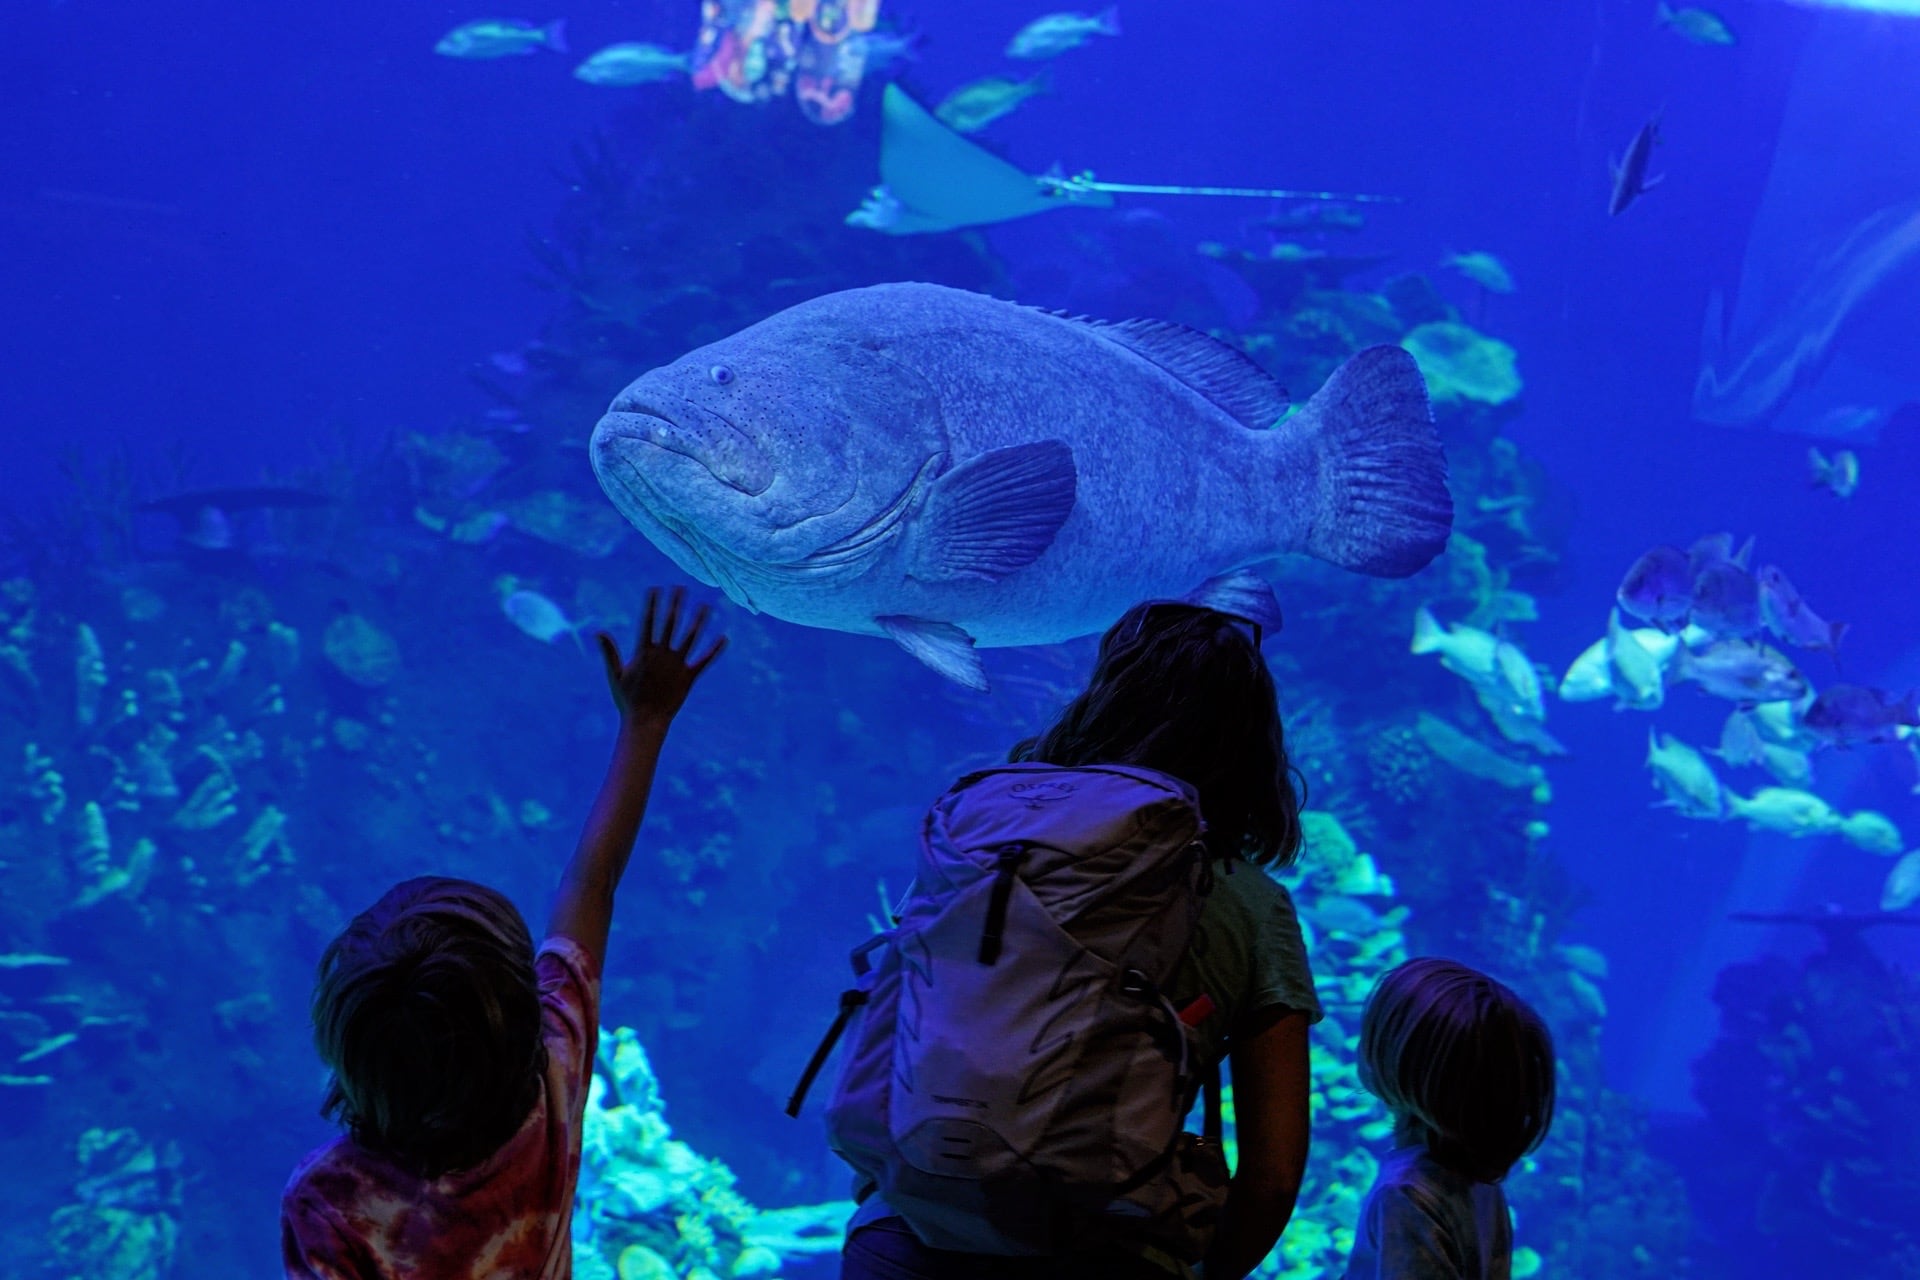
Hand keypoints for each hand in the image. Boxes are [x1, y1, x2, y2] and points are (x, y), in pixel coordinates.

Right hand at [596, 587, 725, 728]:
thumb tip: (598, 631)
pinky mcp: (689, 677)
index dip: (652, 604)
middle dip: (676, 604)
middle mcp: (663, 655)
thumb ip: (609, 652)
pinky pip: (704, 661)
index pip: (648, 622)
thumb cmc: (627, 699)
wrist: (645, 722)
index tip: (655, 588)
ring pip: (691, 638)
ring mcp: (677, 666)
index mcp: (644, 652)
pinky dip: (714, 650)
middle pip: (671, 624)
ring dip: (699, 621)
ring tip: (706, 606)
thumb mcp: (615, 675)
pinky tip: (724, 638)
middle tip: (681, 587)